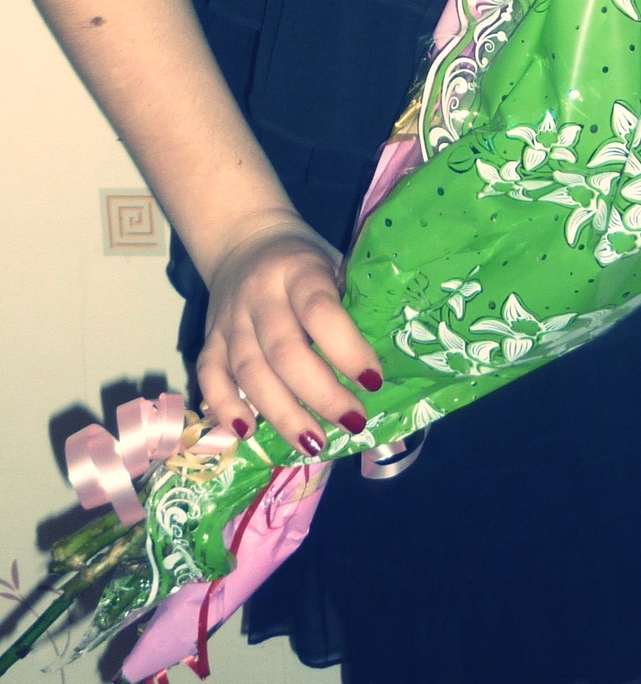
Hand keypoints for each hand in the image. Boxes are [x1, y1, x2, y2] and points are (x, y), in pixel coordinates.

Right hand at [195, 214, 383, 455]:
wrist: (245, 239)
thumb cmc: (306, 262)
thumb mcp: (336, 265)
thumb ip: (353, 304)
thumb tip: (388, 362)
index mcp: (298, 270)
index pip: (320, 312)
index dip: (347, 350)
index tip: (374, 381)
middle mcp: (259, 295)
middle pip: (285, 352)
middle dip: (321, 395)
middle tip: (353, 422)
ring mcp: (229, 319)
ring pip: (249, 372)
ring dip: (282, 414)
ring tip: (314, 444)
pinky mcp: (209, 338)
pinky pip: (209, 375)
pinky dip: (224, 407)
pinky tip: (247, 434)